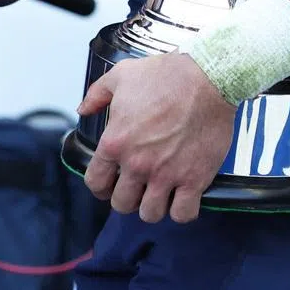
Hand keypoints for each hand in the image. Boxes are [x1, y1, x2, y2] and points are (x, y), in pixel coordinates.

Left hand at [79, 53, 235, 224]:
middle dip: (126, 197)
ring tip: (157, 192)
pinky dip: (180, 210)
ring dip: (152, 205)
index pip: (95, 182)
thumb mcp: (120, 75)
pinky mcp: (195, 180)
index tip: (108, 182)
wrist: (206, 79)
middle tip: (135, 186)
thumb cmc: (164, 76)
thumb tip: (83, 109)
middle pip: (122, 204)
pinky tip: (180, 196)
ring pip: (150, 214)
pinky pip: (182, 214)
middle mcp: (138, 163)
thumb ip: (96, 95)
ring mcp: (166, 174)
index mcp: (115, 141)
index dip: (100, 185)